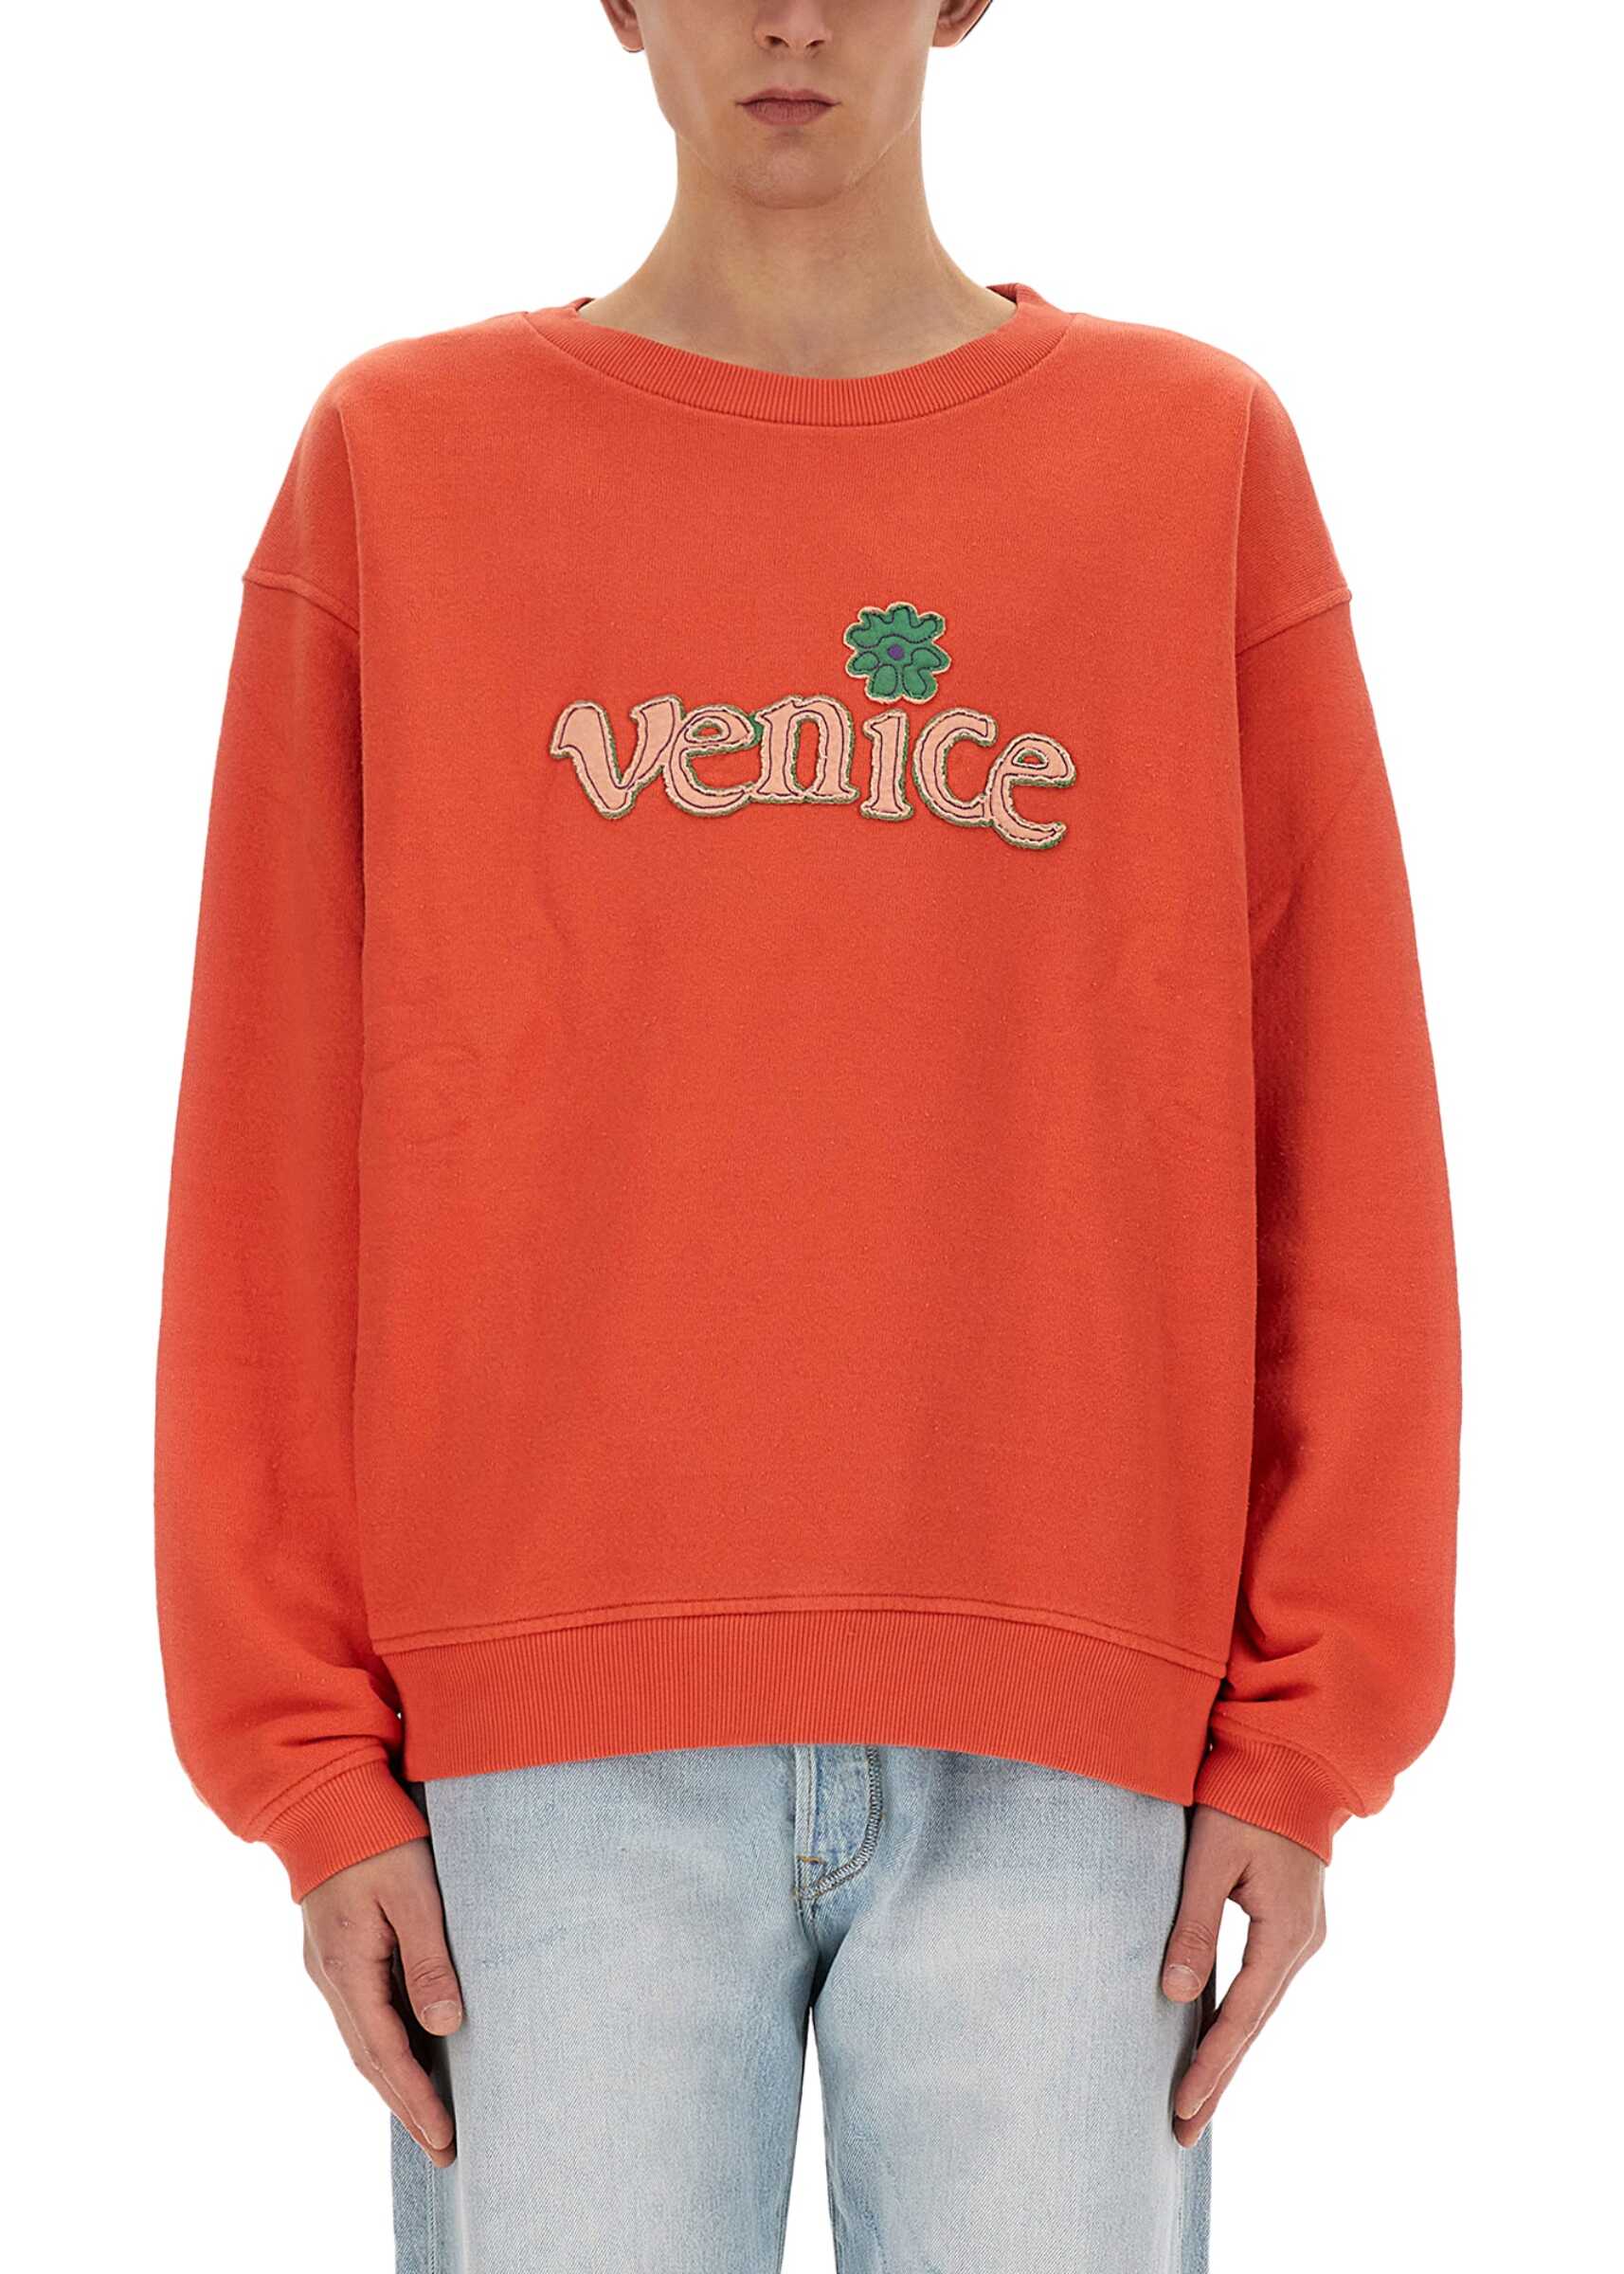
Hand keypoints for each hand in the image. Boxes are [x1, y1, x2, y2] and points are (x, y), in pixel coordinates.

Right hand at [301, 1837, 462, 2166]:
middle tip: (443, 2151)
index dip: (416, 2098)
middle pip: (370, 2058)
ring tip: (429, 2121)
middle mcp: (331, 1976)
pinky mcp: (337, 1951)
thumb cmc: (378, 1838)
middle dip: (407, 2107)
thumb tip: (446, 2027)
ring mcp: (329, 1965)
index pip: (385, 2051)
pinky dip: (386, 2048)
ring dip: (396, 2083)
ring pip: (364, 2040)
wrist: (327, 1797)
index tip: (445, 2136)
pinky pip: (363, 2015)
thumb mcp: (413, 1894)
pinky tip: (408, 2059)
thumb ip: (428, 1959)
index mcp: (347, 1967)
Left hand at [1161, 1803, 1325, 2144]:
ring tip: (1194, 2102)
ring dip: (1227, 2053)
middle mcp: (1301, 1943)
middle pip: (1253, 2025)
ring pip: (1258, 2008)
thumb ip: (1194, 1924)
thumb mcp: (1210, 1857)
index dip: (1210, 2065)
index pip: (1242, 2016)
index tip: (1180, 2108)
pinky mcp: (1290, 1923)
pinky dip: (1237, 2019)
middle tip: (1182, 2134)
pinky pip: (1260, 1985)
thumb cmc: (1244, 1798)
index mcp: (1286, 1931)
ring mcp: (1300, 1935)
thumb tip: (1176, 1994)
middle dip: (1218, 2079)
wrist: (1291, 1760)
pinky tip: (1216, 2041)